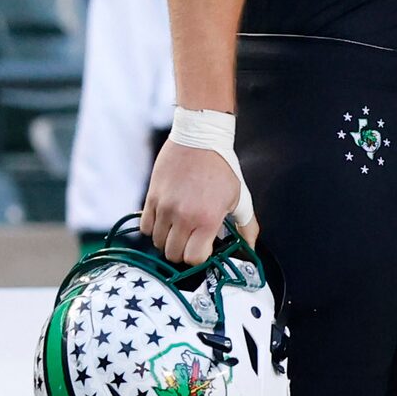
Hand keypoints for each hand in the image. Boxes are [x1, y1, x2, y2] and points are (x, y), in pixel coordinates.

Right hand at [140, 141, 258, 266]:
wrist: (199, 137)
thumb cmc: (222, 167)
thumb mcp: (240, 198)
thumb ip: (246, 227)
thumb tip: (251, 249)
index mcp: (207, 219)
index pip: (193, 259)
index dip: (198, 257)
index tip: (203, 248)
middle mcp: (183, 216)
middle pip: (173, 254)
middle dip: (183, 252)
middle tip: (191, 239)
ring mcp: (164, 207)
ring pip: (157, 242)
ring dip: (168, 240)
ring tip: (180, 228)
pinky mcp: (151, 197)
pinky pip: (145, 226)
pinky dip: (154, 228)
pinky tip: (166, 220)